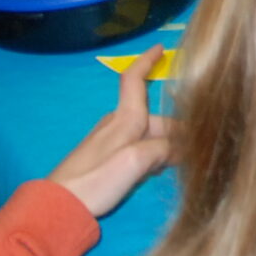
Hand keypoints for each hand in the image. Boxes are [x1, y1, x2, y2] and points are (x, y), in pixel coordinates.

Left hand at [45, 47, 172, 217]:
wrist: (58, 207)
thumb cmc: (95, 179)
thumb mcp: (135, 161)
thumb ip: (163, 148)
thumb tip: (182, 147)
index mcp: (124, 118)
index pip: (134, 79)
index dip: (147, 61)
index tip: (160, 48)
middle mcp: (117, 125)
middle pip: (154, 116)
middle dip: (176, 128)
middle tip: (197, 148)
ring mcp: (110, 143)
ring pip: (148, 134)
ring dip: (167, 144)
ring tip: (184, 162)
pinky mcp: (105, 161)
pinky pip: (138, 149)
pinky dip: (154, 154)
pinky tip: (160, 171)